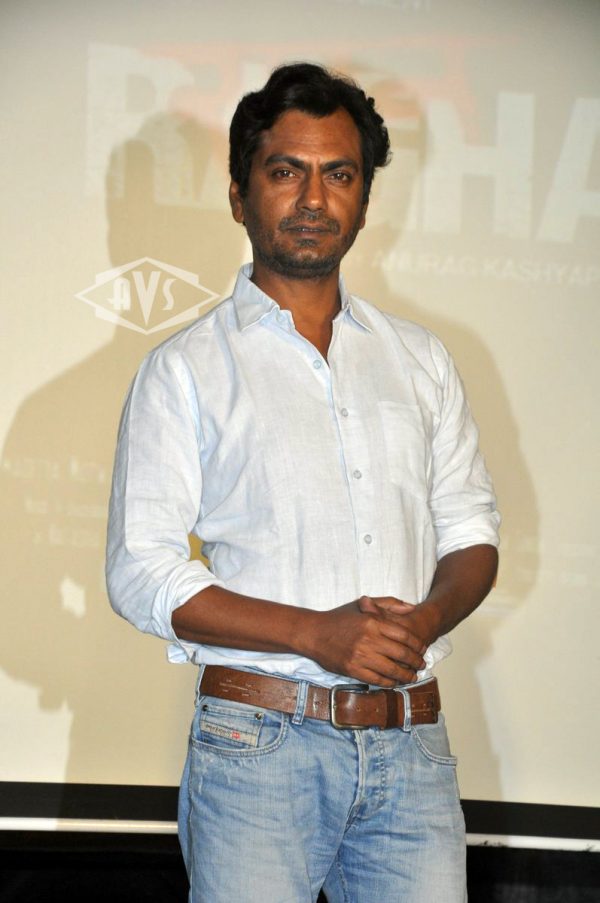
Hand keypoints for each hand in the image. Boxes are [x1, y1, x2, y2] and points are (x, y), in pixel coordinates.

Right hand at [306, 599, 426, 686]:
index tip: (423, 649)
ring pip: (392, 670)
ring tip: (412, 677)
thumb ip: (389, 604)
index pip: (404, 636)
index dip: (418, 644)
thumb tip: (412, 608)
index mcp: (373, 621)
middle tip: (421, 665)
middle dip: (416, 662)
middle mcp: (369, 639)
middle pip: (402, 654)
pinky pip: (378, 680)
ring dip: (406, 676)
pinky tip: (395, 682)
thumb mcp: (363, 605)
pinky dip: (390, 683)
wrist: (314, 633)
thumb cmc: (339, 618)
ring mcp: (361, 656)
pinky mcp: (353, 670)